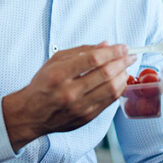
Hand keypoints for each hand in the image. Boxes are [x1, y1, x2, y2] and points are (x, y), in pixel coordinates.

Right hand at [2, 43, 135, 151]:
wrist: (31, 114)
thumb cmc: (42, 85)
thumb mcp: (55, 61)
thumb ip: (81, 51)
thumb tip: (105, 45)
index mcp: (59, 74)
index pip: (93, 59)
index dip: (112, 52)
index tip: (122, 47)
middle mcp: (69, 92)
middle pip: (105, 74)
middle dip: (122, 62)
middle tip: (130, 55)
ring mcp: (79, 107)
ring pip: (111, 89)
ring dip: (123, 75)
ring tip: (126, 67)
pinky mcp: (86, 117)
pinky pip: (109, 101)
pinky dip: (118, 89)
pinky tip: (120, 80)